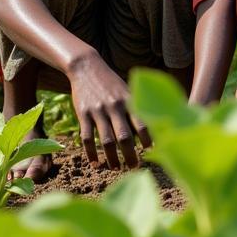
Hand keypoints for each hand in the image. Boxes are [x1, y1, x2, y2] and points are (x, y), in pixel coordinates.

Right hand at [67, 51, 150, 169]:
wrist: (87, 67)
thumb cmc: (112, 83)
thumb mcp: (127, 90)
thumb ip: (136, 107)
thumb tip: (149, 129)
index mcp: (129, 101)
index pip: (142, 124)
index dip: (148, 139)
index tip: (154, 151)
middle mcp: (115, 106)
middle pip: (124, 136)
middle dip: (130, 154)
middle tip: (136, 167)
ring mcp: (98, 111)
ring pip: (106, 141)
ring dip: (112, 158)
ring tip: (116, 168)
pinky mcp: (82, 114)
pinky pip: (86, 138)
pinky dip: (91, 153)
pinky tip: (95, 164)